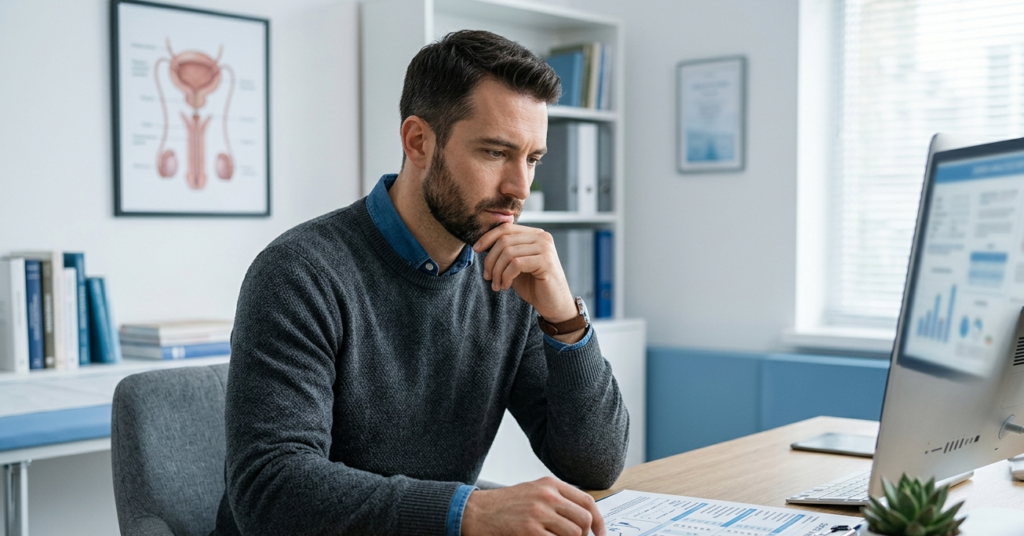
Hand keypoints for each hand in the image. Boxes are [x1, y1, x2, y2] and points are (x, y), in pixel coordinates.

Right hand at [461, 476, 605, 535]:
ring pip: (574, 534)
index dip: (598, 521)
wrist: (476, 512)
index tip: (600, 534)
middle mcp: (547, 496)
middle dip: (583, 535)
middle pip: (584, 520)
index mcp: (550, 484)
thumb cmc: (504, 505)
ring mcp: (539, 513)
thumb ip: (557, 500)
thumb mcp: (533, 492)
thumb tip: (583, 519)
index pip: (587, 501)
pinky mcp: (530, 530)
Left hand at [473, 224, 577, 324]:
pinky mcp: (546, 261)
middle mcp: (542, 237)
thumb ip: (504, 252)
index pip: (506, 228)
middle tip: (488, 277)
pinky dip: (506, 276)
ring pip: (508, 252)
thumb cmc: (533, 285)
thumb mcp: (514, 265)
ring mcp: (545, 248)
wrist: (554, 305)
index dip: (487, 237)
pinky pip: (516, 264)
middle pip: (504, 240)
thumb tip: (481, 244)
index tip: (476, 250)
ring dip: (497, 271)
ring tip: (497, 285)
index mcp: (534, 234)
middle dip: (491, 260)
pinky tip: (506, 286)